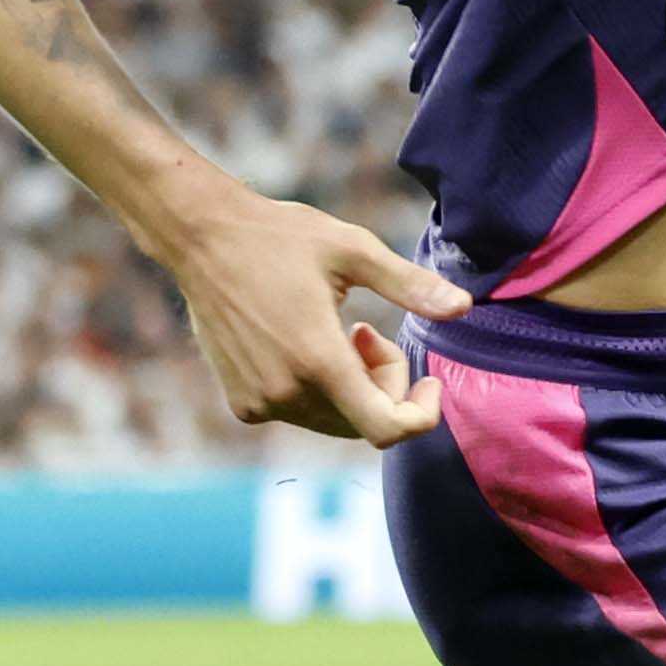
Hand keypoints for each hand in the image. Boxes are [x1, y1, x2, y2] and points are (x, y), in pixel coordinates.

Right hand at [163, 189, 471, 446]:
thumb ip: (410, 285)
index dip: (421, 414)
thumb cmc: (280, 237)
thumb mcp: (353, 250)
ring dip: (352, 385)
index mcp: (317, 360)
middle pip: (365, 421)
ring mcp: (260, 403)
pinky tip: (305, 342)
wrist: (202, 239)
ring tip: (338, 329)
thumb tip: (464, 308)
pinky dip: (320, 389)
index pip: (385, 429)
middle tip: (369, 329)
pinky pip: (303, 414)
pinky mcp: (243, 404)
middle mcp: (285, 393)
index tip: (431, 379)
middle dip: (384, 383)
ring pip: (336, 420)